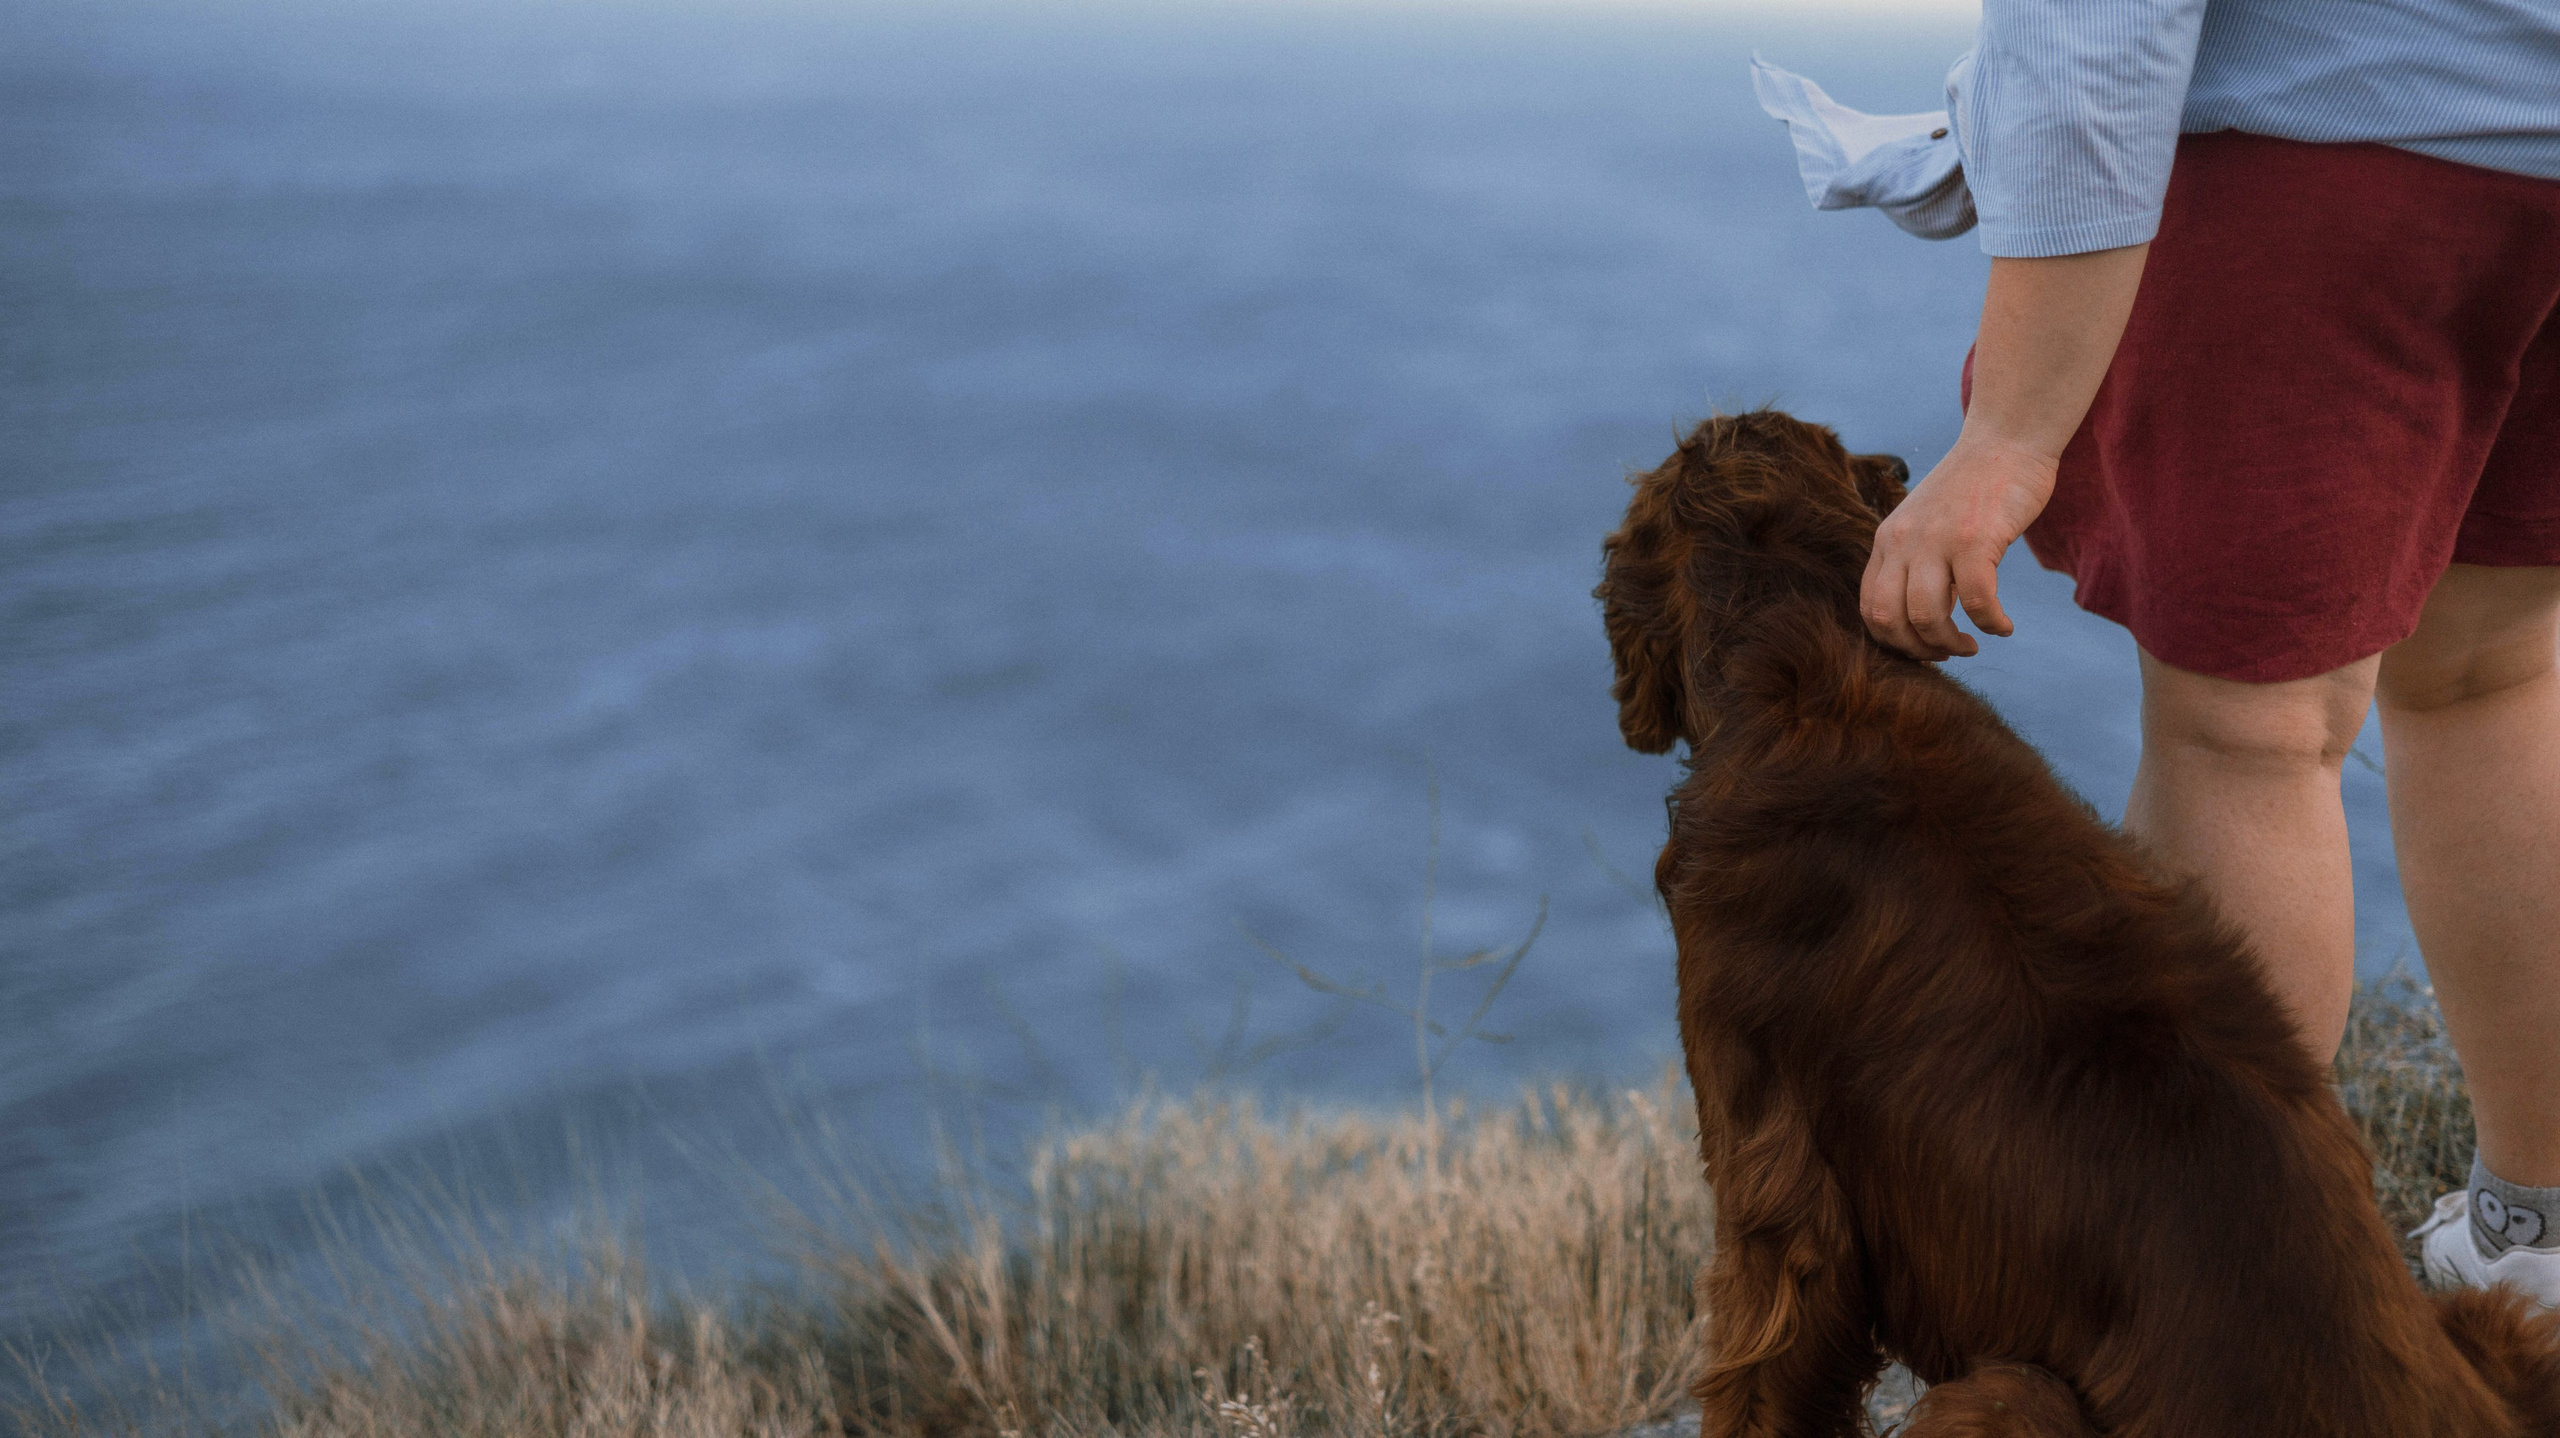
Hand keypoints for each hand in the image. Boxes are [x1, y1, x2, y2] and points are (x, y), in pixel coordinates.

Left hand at [1860, 430, 2057, 659]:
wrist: (2006, 441)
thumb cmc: (1973, 490)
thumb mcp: (1927, 524)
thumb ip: (1917, 564)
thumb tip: (1925, 620)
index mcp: (1887, 541)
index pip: (1869, 607)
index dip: (1892, 640)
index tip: (1921, 648)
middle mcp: (1903, 541)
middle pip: (1889, 619)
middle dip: (1917, 650)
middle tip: (1946, 654)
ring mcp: (1937, 540)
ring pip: (1927, 617)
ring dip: (1950, 645)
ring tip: (1971, 646)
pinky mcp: (1976, 539)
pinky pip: (1976, 602)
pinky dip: (1991, 625)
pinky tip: (2003, 627)